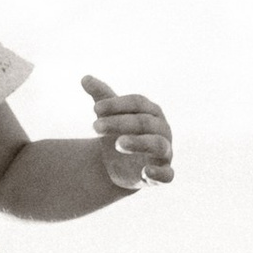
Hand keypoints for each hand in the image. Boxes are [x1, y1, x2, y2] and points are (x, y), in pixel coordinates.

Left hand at [82, 72, 173, 189]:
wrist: (123, 164)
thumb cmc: (120, 132)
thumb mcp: (110, 115)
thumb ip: (101, 97)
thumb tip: (85, 77)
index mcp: (151, 111)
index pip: (138, 102)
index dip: (117, 104)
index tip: (95, 109)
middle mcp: (162, 129)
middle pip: (145, 122)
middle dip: (120, 123)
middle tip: (94, 126)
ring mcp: (164, 152)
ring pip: (158, 145)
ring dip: (139, 143)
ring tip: (117, 143)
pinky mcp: (162, 173)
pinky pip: (167, 175)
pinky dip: (159, 174)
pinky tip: (145, 172)